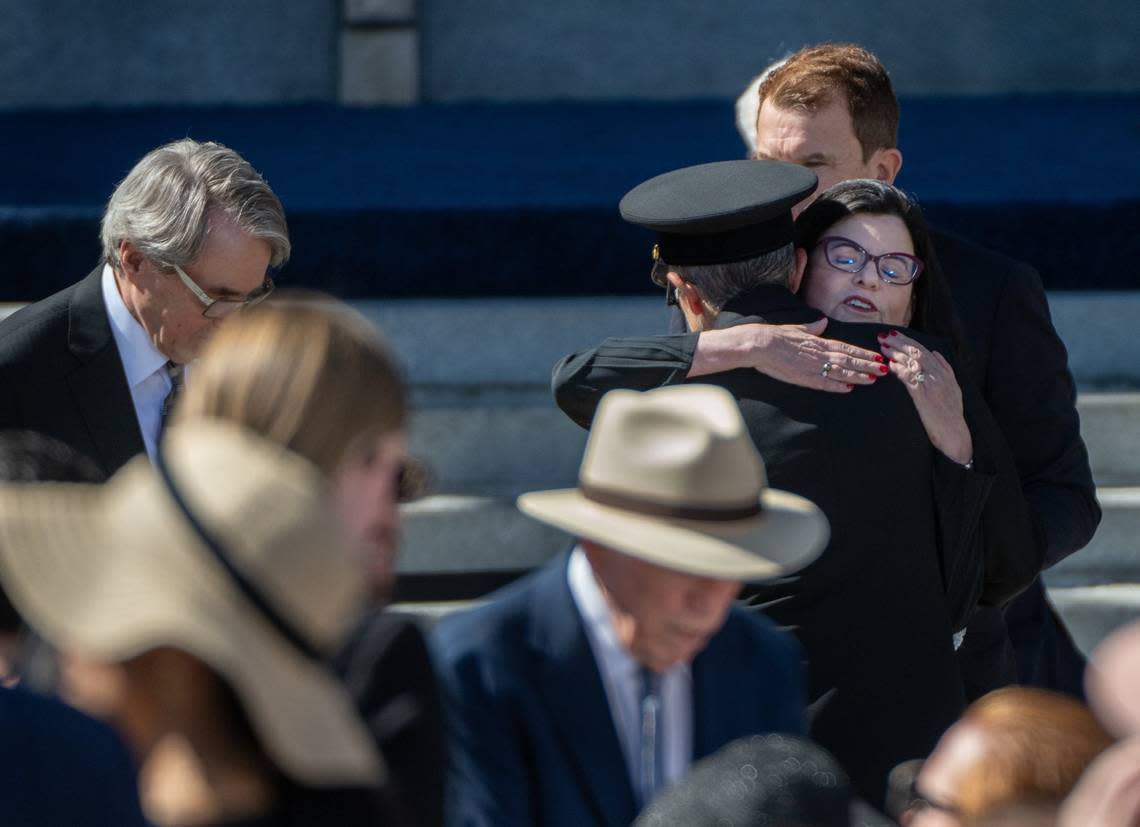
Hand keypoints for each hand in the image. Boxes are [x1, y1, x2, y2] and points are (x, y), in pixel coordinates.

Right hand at [692, 318, 886, 392]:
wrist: (759, 344)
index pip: (847, 348)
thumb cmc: (776, 335)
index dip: (863, 353)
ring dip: (858, 376)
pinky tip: (849, 389)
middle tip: (884, 370)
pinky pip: (823, 383)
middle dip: (868, 365)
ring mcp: (812, 366)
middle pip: (849, 361)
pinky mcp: (802, 377)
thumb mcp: (796, 328)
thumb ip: (811, 327)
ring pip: (841, 372)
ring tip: (873, 380)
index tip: (877, 356)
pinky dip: (837, 386)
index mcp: (819, 341)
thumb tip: (822, 322)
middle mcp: (819, 354)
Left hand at [878, 330, 972, 463]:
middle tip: (884, 335)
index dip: (909, 342)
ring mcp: (933, 386)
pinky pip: (910, 379)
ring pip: (913, 362)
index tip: (896, 335)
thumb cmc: (951, 415)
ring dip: (896, 353)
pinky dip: (900, 370)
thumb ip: (945, 370)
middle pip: (917, 353)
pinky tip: (891, 365)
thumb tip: (936, 353)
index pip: (925, 351)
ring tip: (883, 347)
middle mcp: (940, 376)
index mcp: (946, 373)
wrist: (955, 435)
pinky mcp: (924, 397)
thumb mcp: (953, 388)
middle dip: (899, 342)